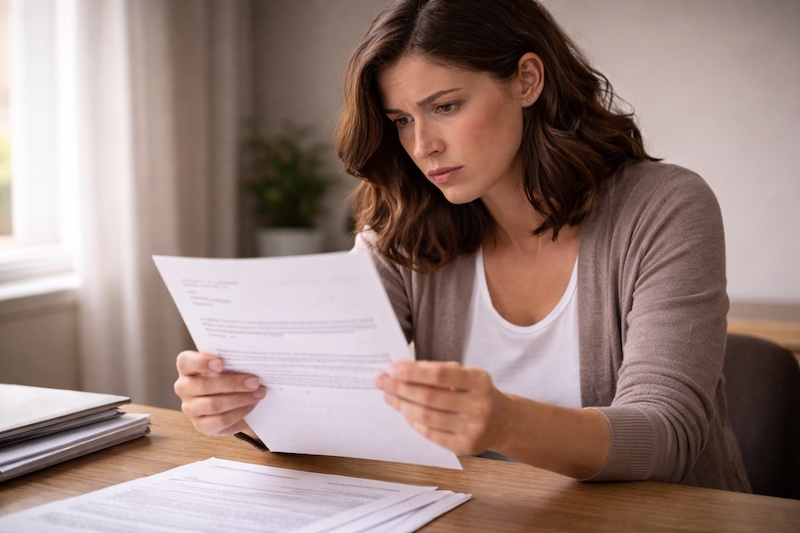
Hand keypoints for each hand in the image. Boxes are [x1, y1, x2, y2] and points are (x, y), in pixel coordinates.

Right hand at [173, 351, 265, 437]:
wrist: (231, 397)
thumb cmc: (229, 373)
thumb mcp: (228, 364)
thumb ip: (233, 360)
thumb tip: (252, 362)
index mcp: (187, 367)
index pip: (186, 362)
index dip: (201, 362)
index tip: (221, 364)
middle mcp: (184, 387)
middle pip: (204, 385)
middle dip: (233, 383)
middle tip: (255, 381)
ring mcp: (190, 408)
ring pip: (213, 405)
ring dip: (240, 399)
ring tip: (258, 393)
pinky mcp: (200, 425)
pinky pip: (220, 421)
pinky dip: (239, 413)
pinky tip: (251, 405)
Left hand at [375, 361, 512, 455]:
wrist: (503, 421)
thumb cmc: (476, 392)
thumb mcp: (466, 375)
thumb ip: (437, 372)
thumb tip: (400, 372)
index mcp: (480, 381)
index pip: (439, 375)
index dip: (412, 372)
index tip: (391, 369)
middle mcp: (479, 405)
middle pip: (429, 398)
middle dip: (400, 389)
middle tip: (381, 382)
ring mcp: (473, 429)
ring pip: (427, 417)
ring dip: (402, 406)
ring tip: (389, 396)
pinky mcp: (465, 446)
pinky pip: (431, 434)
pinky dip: (414, 422)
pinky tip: (405, 413)